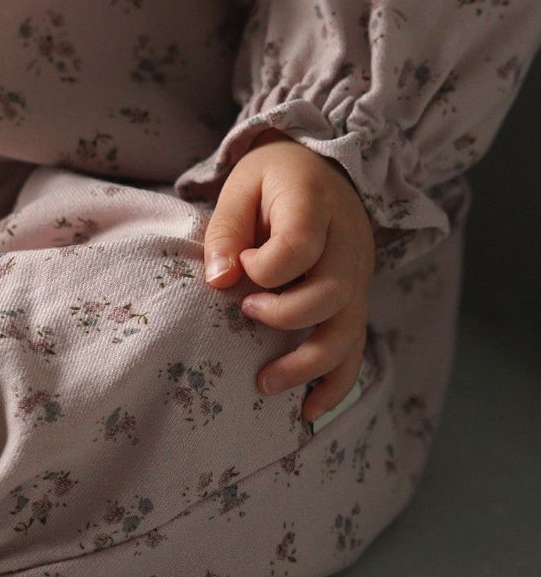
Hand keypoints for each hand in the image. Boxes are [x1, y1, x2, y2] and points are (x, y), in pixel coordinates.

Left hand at [202, 128, 375, 424]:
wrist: (321, 167)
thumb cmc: (273, 180)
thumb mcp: (241, 186)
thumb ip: (226, 230)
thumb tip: (218, 281)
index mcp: (316, 207)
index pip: (299, 246)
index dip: (264, 266)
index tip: (240, 265)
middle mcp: (348, 244)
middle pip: (332, 293)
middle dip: (285, 316)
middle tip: (245, 312)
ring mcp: (358, 276)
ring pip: (348, 330)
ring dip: (308, 364)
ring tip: (265, 383)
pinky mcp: (356, 301)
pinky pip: (355, 347)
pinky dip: (336, 382)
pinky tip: (310, 408)